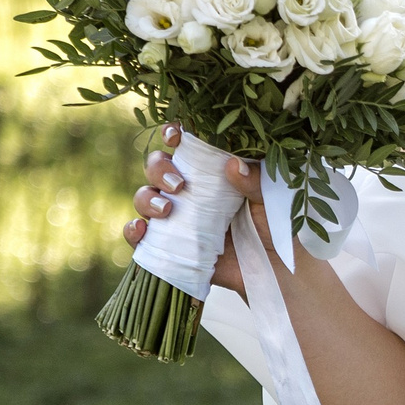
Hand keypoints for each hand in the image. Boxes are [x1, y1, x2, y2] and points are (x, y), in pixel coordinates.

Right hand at [122, 122, 266, 295]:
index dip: (172, 135)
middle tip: (179, 185)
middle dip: (159, 169)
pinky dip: (132, 230)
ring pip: (144, 197)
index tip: (174, 136)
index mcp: (210, 171)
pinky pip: (139, 236)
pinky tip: (141, 229)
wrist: (272, 269)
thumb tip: (233, 164)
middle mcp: (187, 191)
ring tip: (168, 209)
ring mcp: (175, 218)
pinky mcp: (169, 245)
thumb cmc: (272, 227)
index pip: (183, 146)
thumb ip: (255, 182)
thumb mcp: (270, 200)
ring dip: (148, 199)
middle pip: (156, 167)